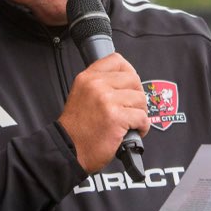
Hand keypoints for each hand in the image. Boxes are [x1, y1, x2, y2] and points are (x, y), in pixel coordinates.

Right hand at [58, 53, 149, 172]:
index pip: (117, 60)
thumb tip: (125, 81)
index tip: (130, 85)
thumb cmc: (77, 129)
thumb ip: (100, 84)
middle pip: (134, 79)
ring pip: (140, 99)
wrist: (68, 150)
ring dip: (140, 113)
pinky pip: (142, 117)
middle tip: (131, 109)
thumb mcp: (81, 95)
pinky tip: (133, 131)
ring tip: (130, 122)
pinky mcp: (116, 117)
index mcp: (88, 77)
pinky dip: (142, 127)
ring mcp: (106, 100)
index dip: (129, 72)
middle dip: (137, 96)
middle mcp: (96, 85)